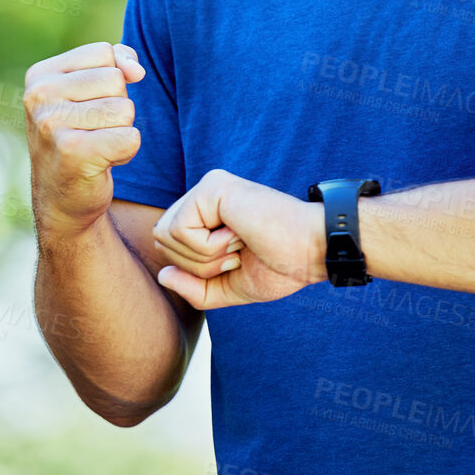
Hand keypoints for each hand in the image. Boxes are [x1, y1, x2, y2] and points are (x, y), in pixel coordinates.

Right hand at [25, 41, 145, 237]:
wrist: (62, 200)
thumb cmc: (81, 137)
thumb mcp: (89, 92)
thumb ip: (116, 63)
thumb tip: (136, 70)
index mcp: (39, 74)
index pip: (104, 53)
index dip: (111, 81)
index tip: (88, 106)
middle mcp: (39, 95)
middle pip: (116, 80)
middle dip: (117, 107)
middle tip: (93, 131)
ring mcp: (51, 124)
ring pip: (125, 110)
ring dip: (121, 131)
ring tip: (96, 146)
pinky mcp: (72, 152)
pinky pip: (129, 138)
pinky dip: (125, 152)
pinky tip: (102, 162)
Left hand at [151, 169, 325, 308]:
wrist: (314, 250)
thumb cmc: (280, 265)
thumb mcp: (230, 287)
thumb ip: (194, 287)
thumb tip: (162, 275)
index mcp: (206, 214)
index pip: (168, 246)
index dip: (195, 269)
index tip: (234, 262)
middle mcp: (202, 195)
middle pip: (161, 240)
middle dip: (197, 265)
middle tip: (236, 255)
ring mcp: (206, 187)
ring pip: (167, 235)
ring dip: (205, 257)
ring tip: (239, 244)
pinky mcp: (211, 186)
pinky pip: (180, 230)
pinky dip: (209, 248)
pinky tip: (239, 235)